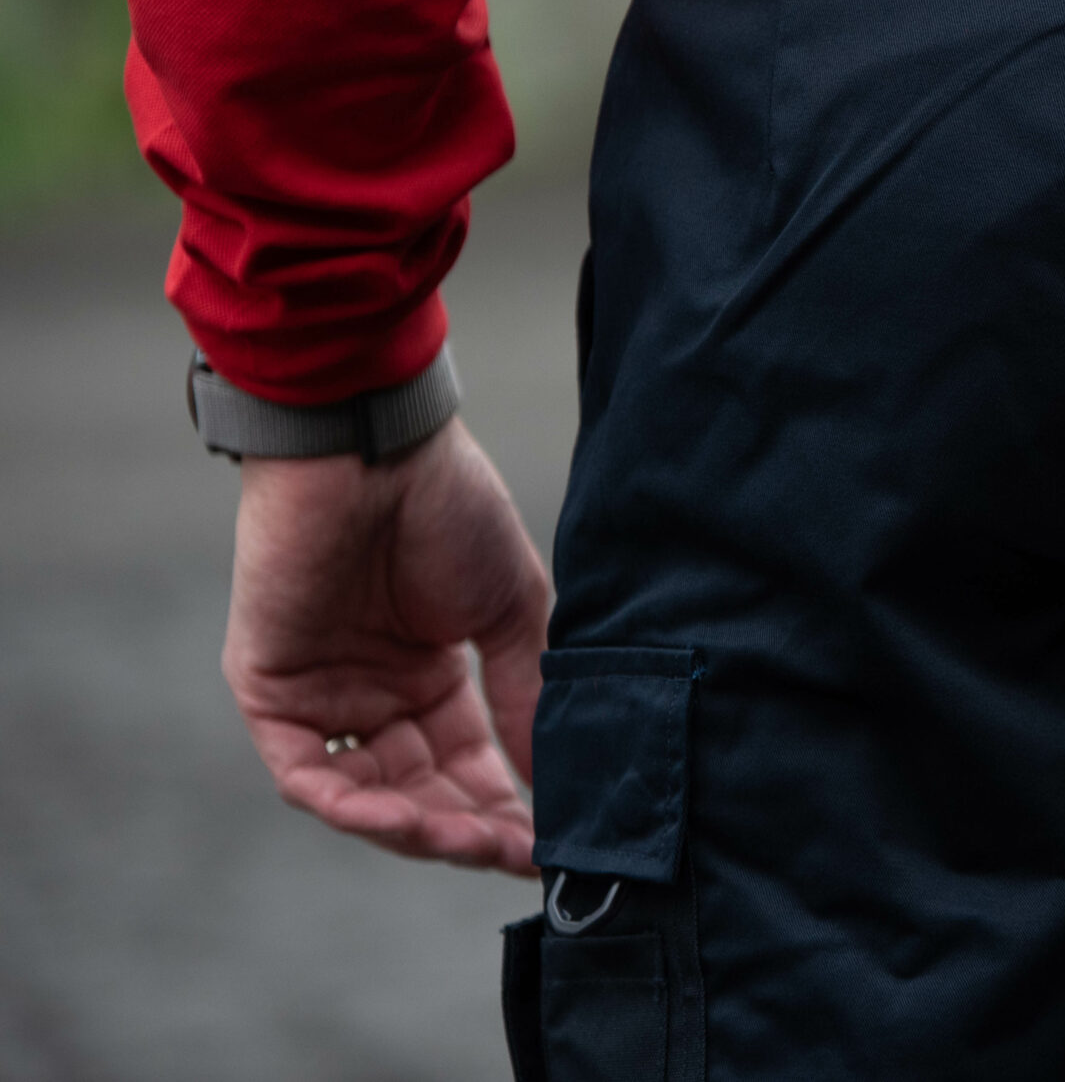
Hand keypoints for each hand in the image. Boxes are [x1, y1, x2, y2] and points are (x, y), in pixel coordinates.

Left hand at [223, 418, 550, 872]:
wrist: (374, 449)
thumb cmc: (449, 508)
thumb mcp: (511, 610)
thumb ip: (525, 695)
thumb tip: (555, 783)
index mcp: (432, 679)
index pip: (470, 771)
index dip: (508, 814)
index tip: (552, 849)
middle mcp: (376, 698)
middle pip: (421, 795)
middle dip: (467, 831)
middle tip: (513, 853)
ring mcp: (322, 696)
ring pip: (365, 795)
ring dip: (414, 826)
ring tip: (464, 837)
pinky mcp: (269, 689)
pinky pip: (305, 769)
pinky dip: (347, 801)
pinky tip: (397, 816)